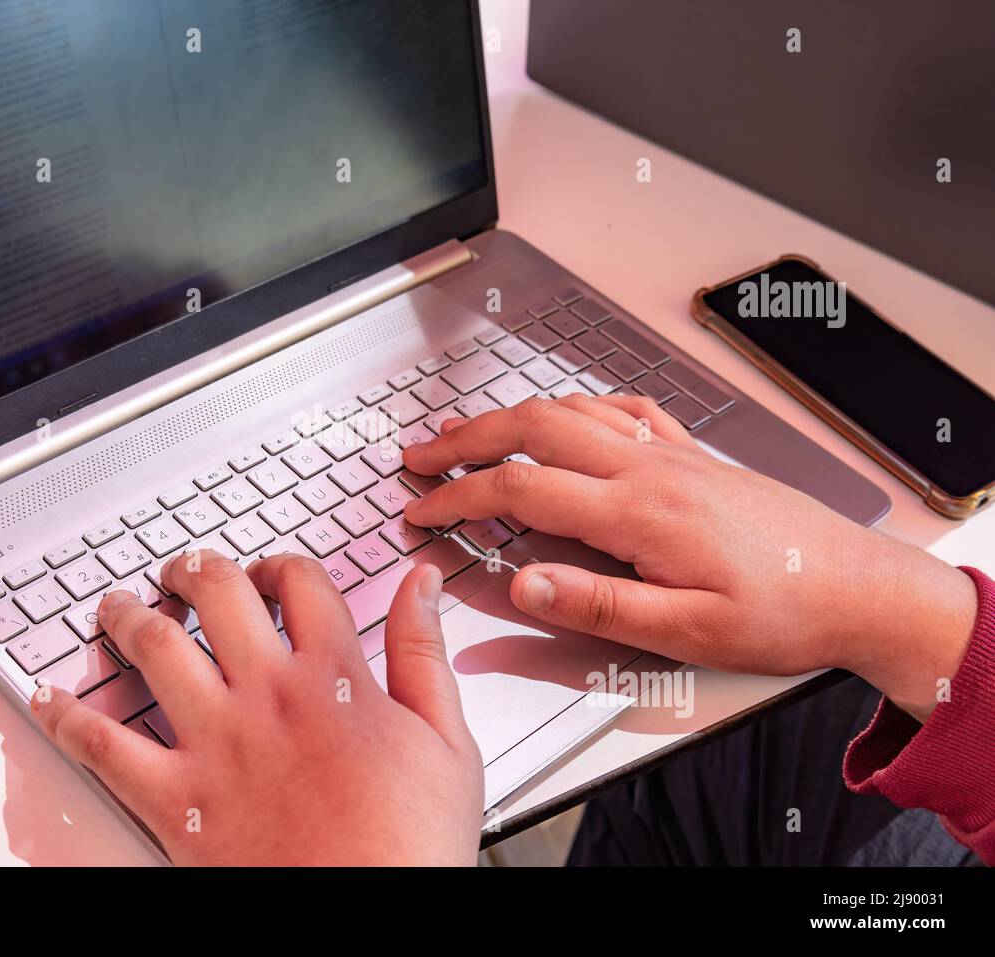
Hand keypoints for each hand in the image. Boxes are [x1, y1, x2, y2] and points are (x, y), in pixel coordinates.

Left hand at [31, 551, 483, 864]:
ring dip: (127, 615)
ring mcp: (215, 743)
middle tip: (181, 570)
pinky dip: (68, 717)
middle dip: (193, 569)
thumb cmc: (408, 843)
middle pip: (216, 594)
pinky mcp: (176, 798)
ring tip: (117, 606)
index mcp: (333, 677)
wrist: (367, 916)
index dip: (280, 564)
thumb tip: (423, 586)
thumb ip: (424, 652)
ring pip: (153, 648)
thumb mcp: (446, 739)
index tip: (271, 574)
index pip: (298, 582)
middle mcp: (267, 695)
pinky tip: (51, 699)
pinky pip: (104, 746)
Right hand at [402, 394, 976, 721]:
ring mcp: (671, 454)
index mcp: (637, 514)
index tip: (421, 512)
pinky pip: (623, 410)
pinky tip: (568, 415)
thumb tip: (523, 582)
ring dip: (511, 416)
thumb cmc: (781, 612)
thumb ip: (598, 604)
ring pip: (572, 411)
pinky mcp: (692, 455)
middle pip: (533, 430)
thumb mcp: (687, 632)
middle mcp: (648, 469)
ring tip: (471, 429)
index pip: (520, 490)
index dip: (457, 498)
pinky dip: (578, 406)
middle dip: (465, 438)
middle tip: (421, 454)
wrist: (856, 585)